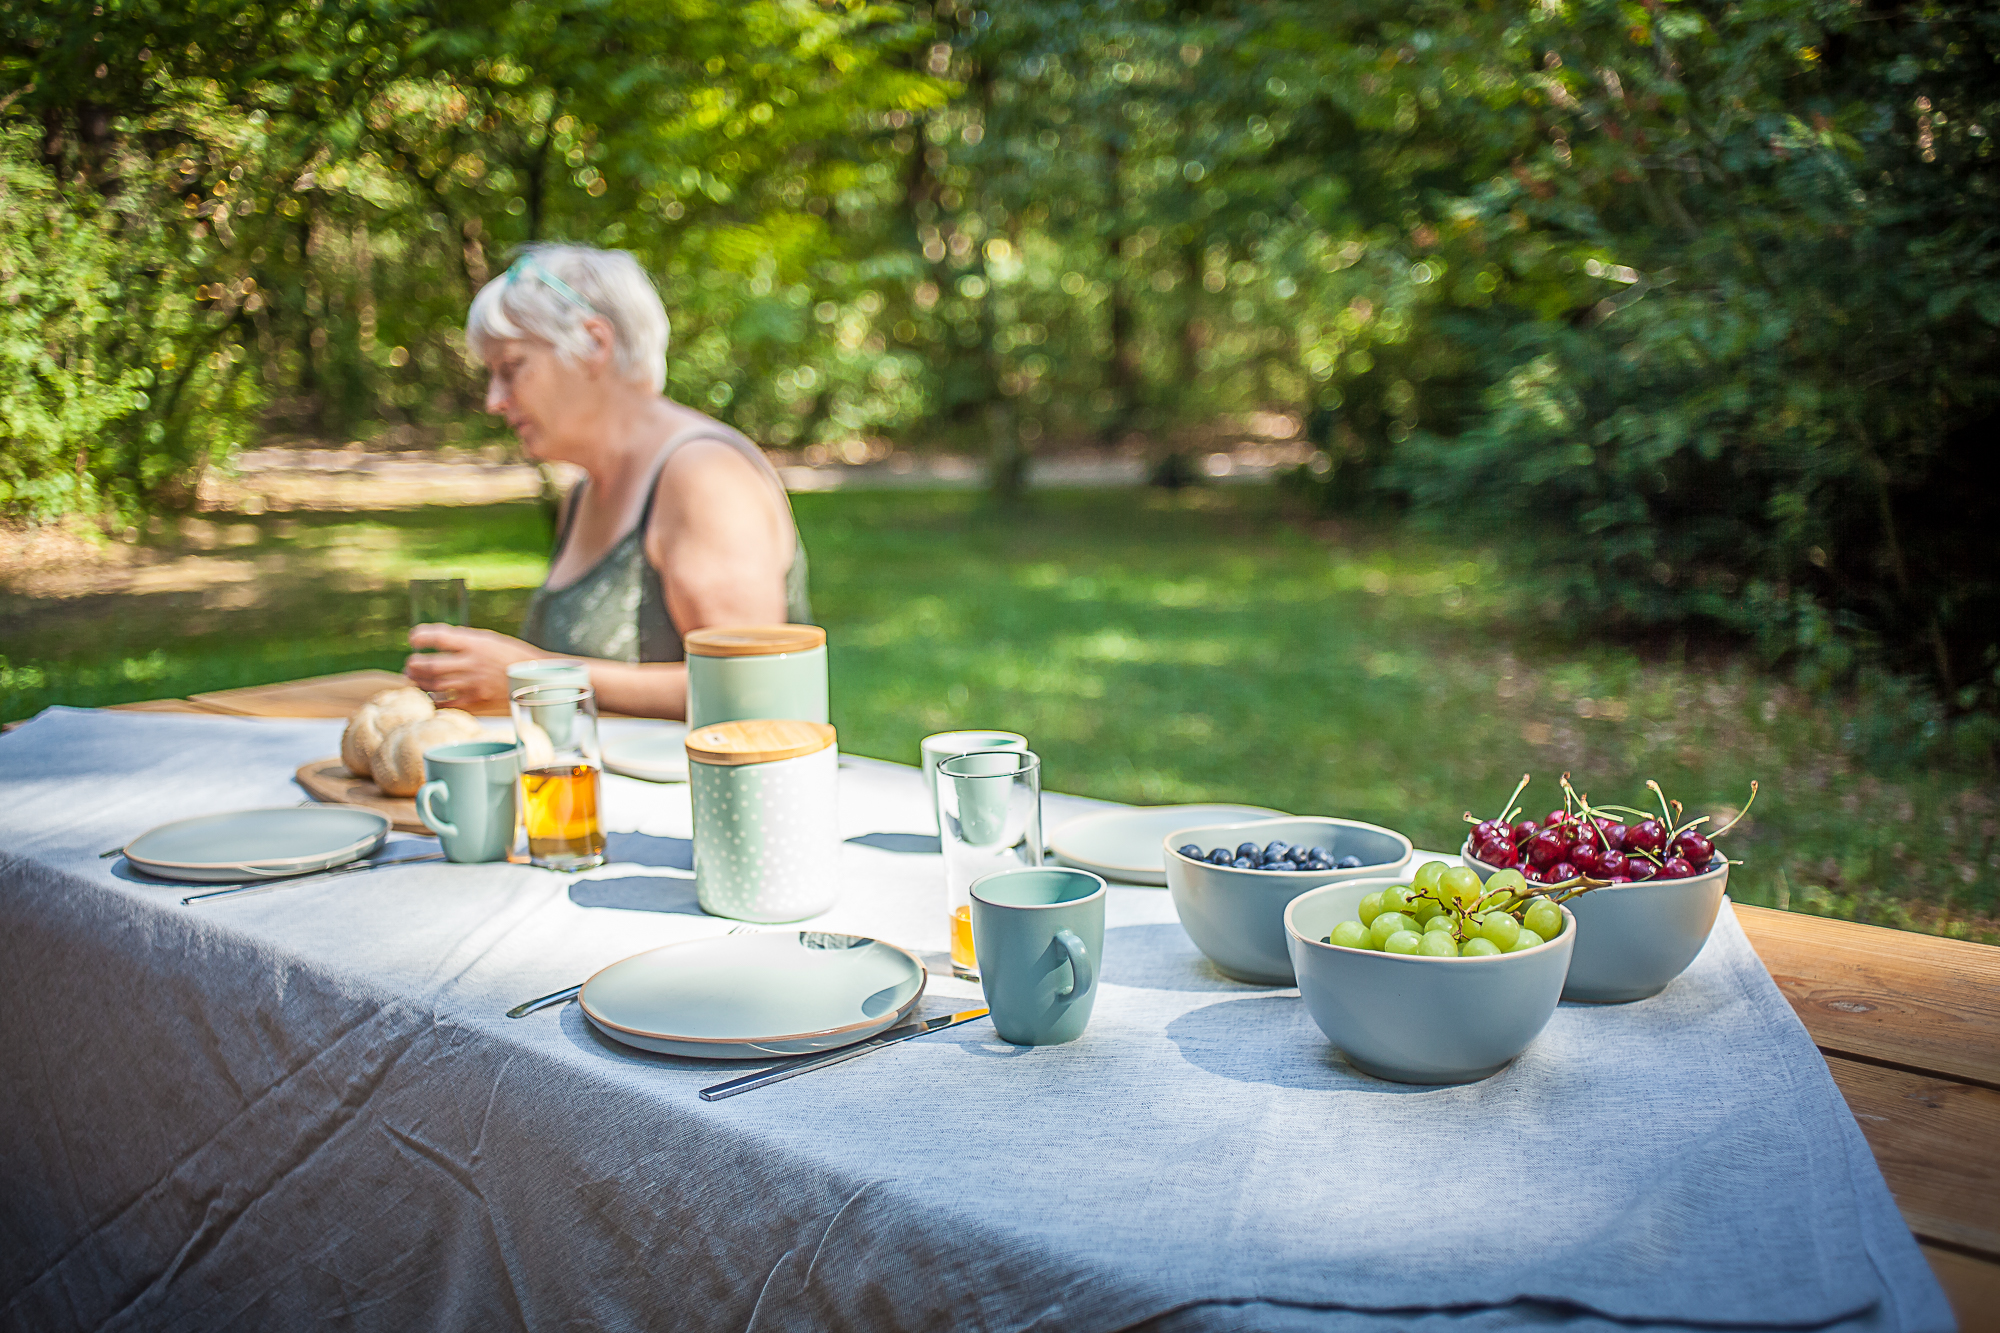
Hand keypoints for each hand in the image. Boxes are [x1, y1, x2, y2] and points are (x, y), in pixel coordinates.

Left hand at [404, 625, 544, 710]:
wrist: (539, 681)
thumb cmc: (512, 657)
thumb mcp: (490, 640)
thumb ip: (463, 641)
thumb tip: (434, 641)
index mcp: (476, 644)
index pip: (439, 637)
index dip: (421, 637)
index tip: (413, 639)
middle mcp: (473, 664)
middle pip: (431, 665)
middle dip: (414, 665)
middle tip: (410, 664)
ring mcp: (474, 686)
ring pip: (434, 685)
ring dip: (418, 682)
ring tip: (414, 680)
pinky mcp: (477, 704)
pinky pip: (447, 704)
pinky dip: (433, 700)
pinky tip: (430, 697)